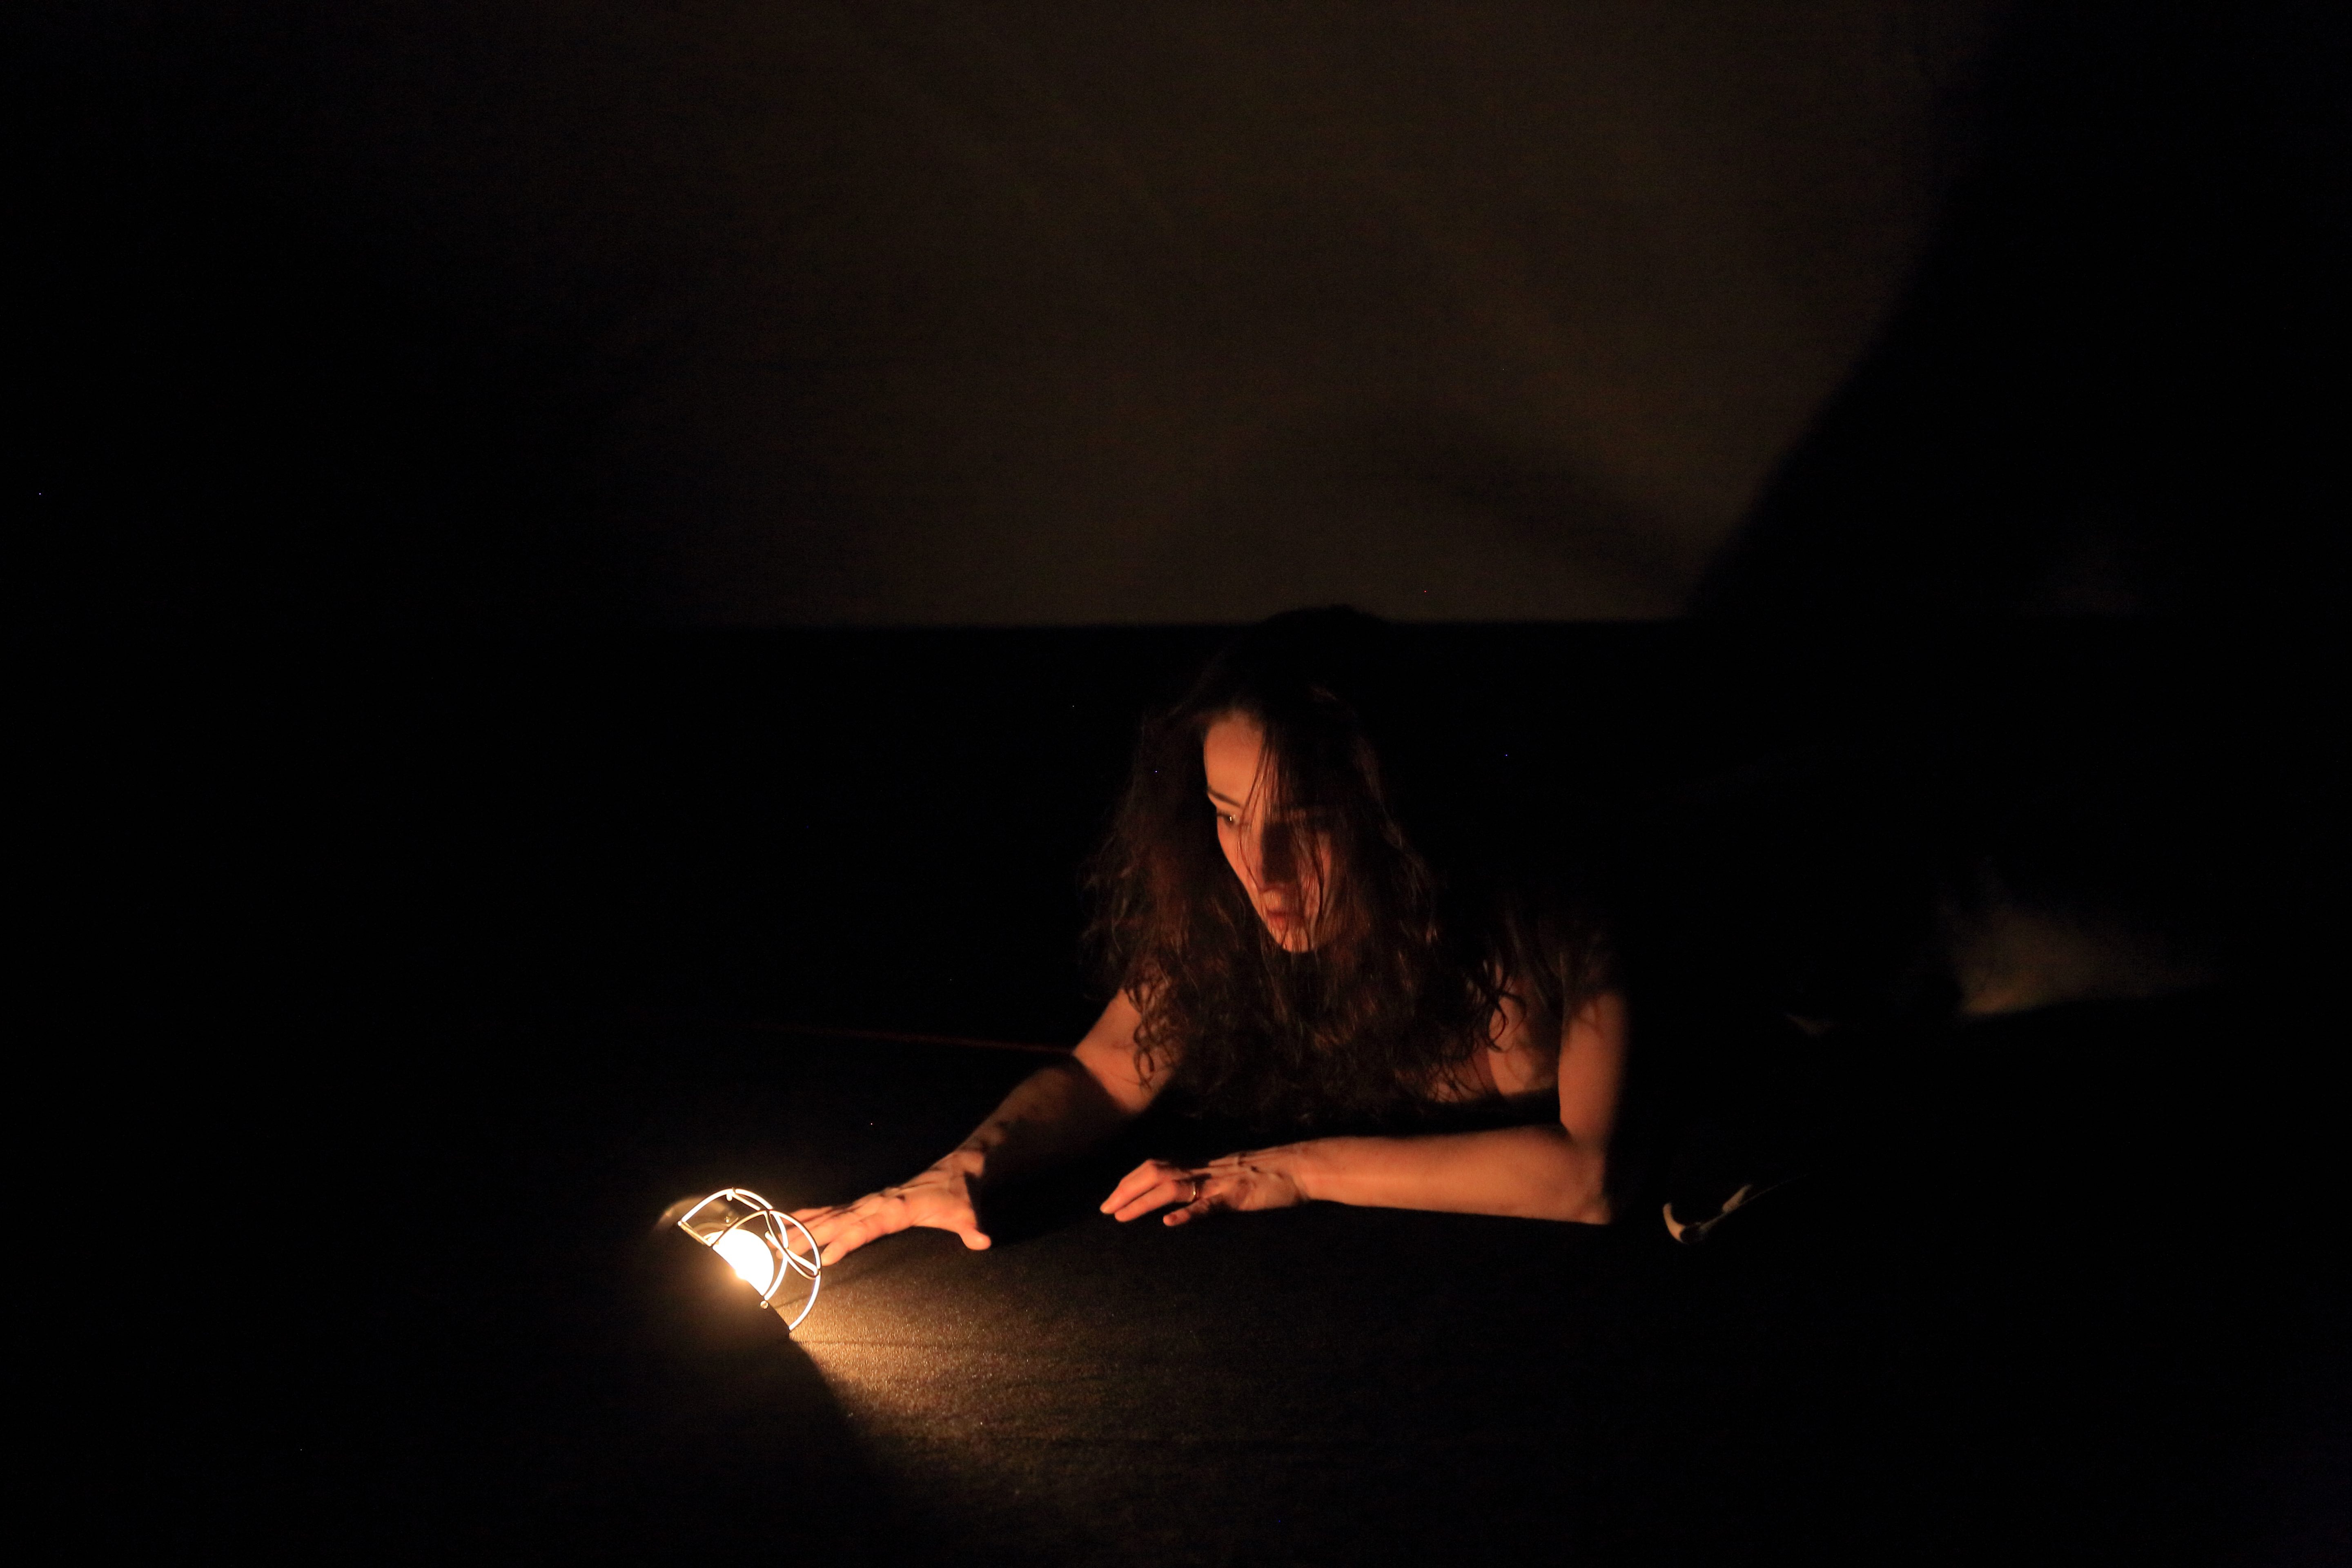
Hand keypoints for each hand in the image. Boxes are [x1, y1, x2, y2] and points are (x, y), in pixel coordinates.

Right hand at [792, 1159, 990, 1265]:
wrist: (959, 1170)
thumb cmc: (960, 1195)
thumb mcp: (968, 1212)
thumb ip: (972, 1228)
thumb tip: (983, 1240)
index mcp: (898, 1207)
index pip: (868, 1226)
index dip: (847, 1241)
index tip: (826, 1257)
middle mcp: (878, 1202)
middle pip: (839, 1220)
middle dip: (810, 1236)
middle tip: (781, 1252)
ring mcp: (871, 1201)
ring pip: (831, 1214)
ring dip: (803, 1227)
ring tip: (775, 1240)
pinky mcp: (868, 1202)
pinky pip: (835, 1209)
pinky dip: (811, 1215)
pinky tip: (790, 1222)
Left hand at [1099, 1149, 1309, 1226]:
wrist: (1299, 1166)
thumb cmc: (1267, 1173)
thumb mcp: (1229, 1176)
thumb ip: (1205, 1185)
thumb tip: (1180, 1200)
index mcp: (1201, 1165)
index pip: (1156, 1167)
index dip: (1130, 1181)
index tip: (1110, 1199)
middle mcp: (1204, 1169)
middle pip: (1154, 1172)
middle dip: (1125, 1190)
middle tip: (1104, 1210)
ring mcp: (1219, 1182)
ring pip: (1172, 1186)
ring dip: (1143, 1201)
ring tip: (1121, 1216)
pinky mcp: (1237, 1195)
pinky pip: (1209, 1204)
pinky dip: (1187, 1213)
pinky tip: (1169, 1223)